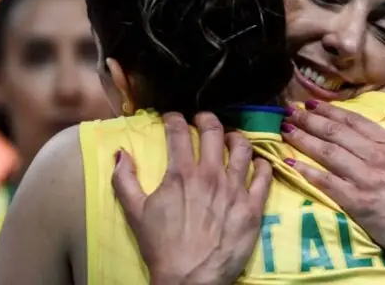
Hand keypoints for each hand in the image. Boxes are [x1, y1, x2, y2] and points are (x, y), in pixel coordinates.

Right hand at [112, 112, 272, 284]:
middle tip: (203, 120)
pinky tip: (256, 163)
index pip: (179, 132)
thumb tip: (120, 153)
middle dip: (207, 119)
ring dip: (236, 137)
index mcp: (181, 173)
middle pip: (214, 131)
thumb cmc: (161, 246)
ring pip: (242, 148)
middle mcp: (210, 175)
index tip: (173, 117)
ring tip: (231, 138)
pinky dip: (261, 164)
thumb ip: (124, 180)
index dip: (174, 118)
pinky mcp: (253, 206)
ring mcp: (235, 189)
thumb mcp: (135, 213)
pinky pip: (264, 176)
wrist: (190, 277)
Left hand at [281, 101, 384, 282]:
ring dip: (303, 139)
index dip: (332, 111)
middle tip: (289, 110)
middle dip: (310, 120)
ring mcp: (366, 178)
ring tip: (285, 130)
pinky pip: (326, 182)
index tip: (313, 104)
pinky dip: (307, 171)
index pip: (356, 122)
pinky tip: (291, 163)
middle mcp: (377, 157)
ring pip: (327, 153)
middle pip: (336, 133)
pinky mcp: (357, 201)